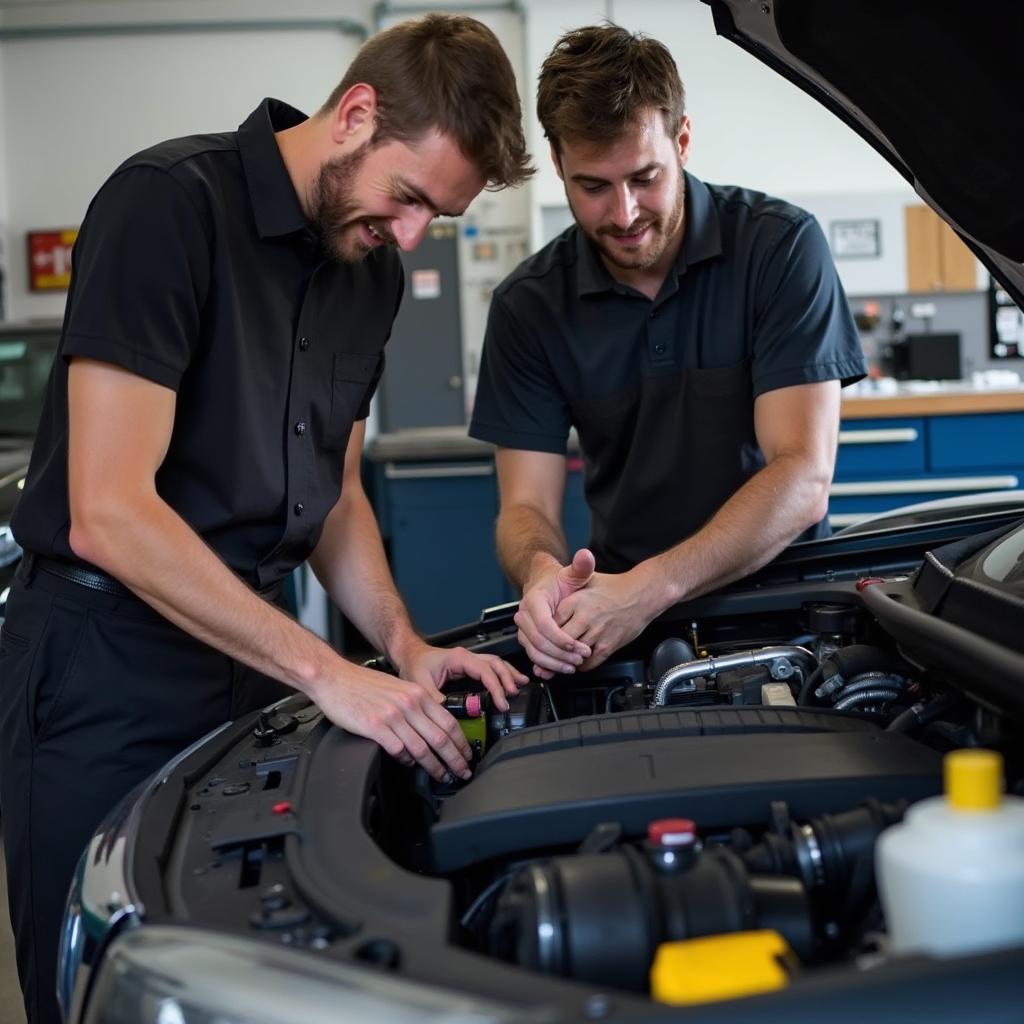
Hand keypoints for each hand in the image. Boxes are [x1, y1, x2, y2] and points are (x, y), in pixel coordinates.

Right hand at [312, 662, 474, 782]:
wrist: (334, 677)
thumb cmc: (363, 683)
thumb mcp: (398, 687)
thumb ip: (416, 704)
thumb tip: (431, 726)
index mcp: (417, 693)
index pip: (449, 721)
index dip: (461, 742)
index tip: (467, 754)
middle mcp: (409, 704)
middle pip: (441, 738)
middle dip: (455, 759)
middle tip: (463, 772)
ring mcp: (393, 716)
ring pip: (423, 748)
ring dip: (435, 766)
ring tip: (442, 776)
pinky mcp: (375, 727)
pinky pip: (398, 750)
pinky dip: (407, 761)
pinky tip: (410, 765)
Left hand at [396, 640, 528, 712]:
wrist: (408, 654)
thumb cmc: (414, 664)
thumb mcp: (420, 682)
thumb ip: (435, 698)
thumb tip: (450, 714)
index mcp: (459, 658)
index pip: (485, 671)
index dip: (496, 687)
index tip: (502, 702)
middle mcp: (467, 656)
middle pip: (495, 664)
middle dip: (507, 679)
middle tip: (513, 696)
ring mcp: (469, 660)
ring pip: (496, 663)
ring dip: (509, 674)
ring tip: (521, 685)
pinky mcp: (469, 665)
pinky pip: (491, 667)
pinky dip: (503, 673)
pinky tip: (510, 680)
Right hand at [514, 549, 594, 679]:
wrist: (546, 586)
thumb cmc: (560, 583)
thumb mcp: (573, 574)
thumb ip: (581, 567)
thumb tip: (586, 556)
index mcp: (534, 600)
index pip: (544, 625)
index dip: (561, 639)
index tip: (579, 646)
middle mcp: (524, 615)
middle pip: (539, 642)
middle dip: (560, 654)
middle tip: (580, 659)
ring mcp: (523, 628)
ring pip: (534, 652)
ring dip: (554, 663)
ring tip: (573, 666)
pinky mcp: (526, 639)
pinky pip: (534, 656)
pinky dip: (548, 664)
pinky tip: (563, 667)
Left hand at [553, 565, 658, 670]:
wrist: (641, 594)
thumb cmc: (614, 588)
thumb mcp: (586, 580)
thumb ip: (566, 591)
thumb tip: (548, 603)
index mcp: (575, 601)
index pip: (550, 623)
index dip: (545, 631)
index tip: (543, 635)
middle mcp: (584, 617)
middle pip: (559, 641)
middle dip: (553, 648)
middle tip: (549, 651)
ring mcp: (597, 633)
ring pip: (572, 654)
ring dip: (566, 659)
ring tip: (562, 658)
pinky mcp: (609, 646)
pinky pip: (589, 663)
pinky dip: (581, 665)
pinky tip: (579, 660)